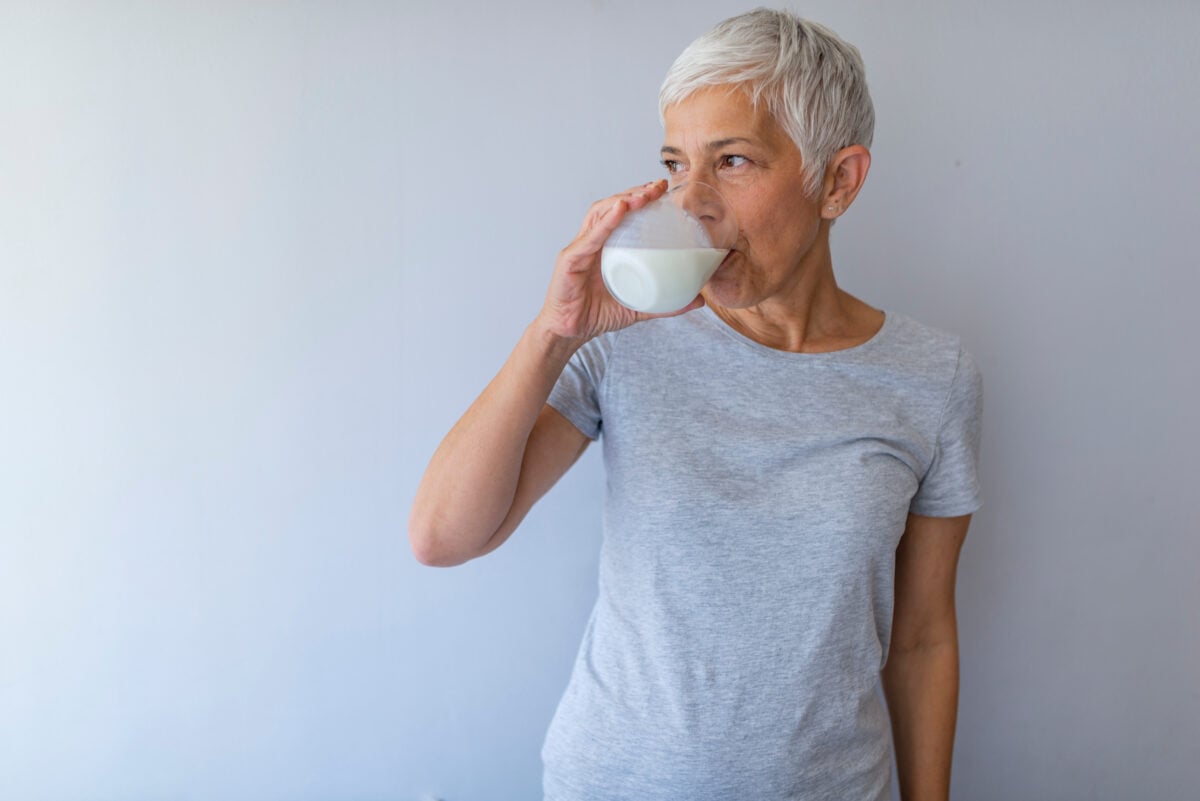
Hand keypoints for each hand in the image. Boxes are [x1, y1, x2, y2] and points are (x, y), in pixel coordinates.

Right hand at [535, 179, 704, 342]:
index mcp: (606, 247)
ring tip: (642, 196)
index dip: (641, 197)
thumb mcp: (638, 307)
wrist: (571, 332)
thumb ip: (666, 303)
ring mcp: (579, 249)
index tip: (663, 189)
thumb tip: (699, 300)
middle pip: (612, 206)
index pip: (622, 213)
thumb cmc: (597, 314)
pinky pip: (589, 238)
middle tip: (658, 187)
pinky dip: (605, 223)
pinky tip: (619, 211)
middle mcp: (592, 242)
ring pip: (599, 214)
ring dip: (622, 201)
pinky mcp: (570, 261)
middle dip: (635, 192)